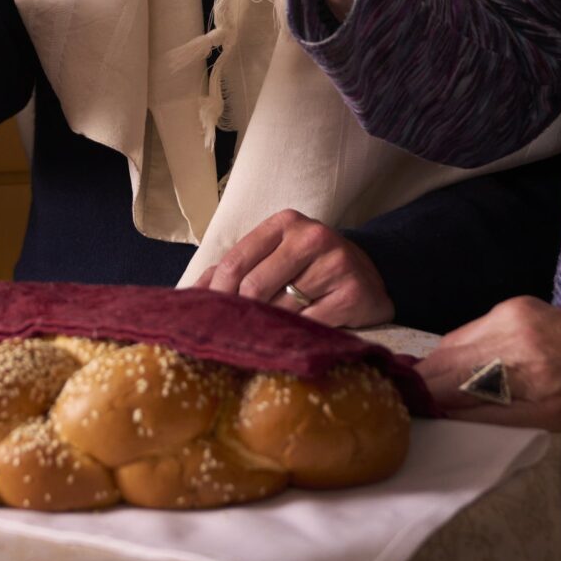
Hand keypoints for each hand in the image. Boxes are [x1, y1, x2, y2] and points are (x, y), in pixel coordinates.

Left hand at [193, 208, 392, 327]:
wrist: (371, 274)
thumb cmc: (309, 268)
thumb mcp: (274, 256)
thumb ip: (233, 270)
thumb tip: (189, 296)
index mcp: (284, 223)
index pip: (236, 262)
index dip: (217, 294)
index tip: (207, 317)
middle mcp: (311, 237)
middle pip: (254, 287)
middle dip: (242, 314)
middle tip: (236, 333)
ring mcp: (335, 263)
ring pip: (282, 309)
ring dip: (272, 327)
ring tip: (271, 333)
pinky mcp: (354, 292)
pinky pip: (311, 324)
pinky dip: (299, 335)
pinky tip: (298, 337)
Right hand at [416, 296, 560, 433]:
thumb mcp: (547, 420)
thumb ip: (487, 412)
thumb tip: (438, 411)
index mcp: (518, 359)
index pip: (443, 375)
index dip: (417, 396)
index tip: (400, 413)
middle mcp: (510, 325)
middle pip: (443, 354)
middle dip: (425, 381)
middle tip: (414, 410)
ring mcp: (515, 309)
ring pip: (456, 340)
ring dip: (446, 368)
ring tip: (443, 398)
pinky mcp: (521, 305)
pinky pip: (477, 331)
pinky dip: (469, 353)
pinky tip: (475, 375)